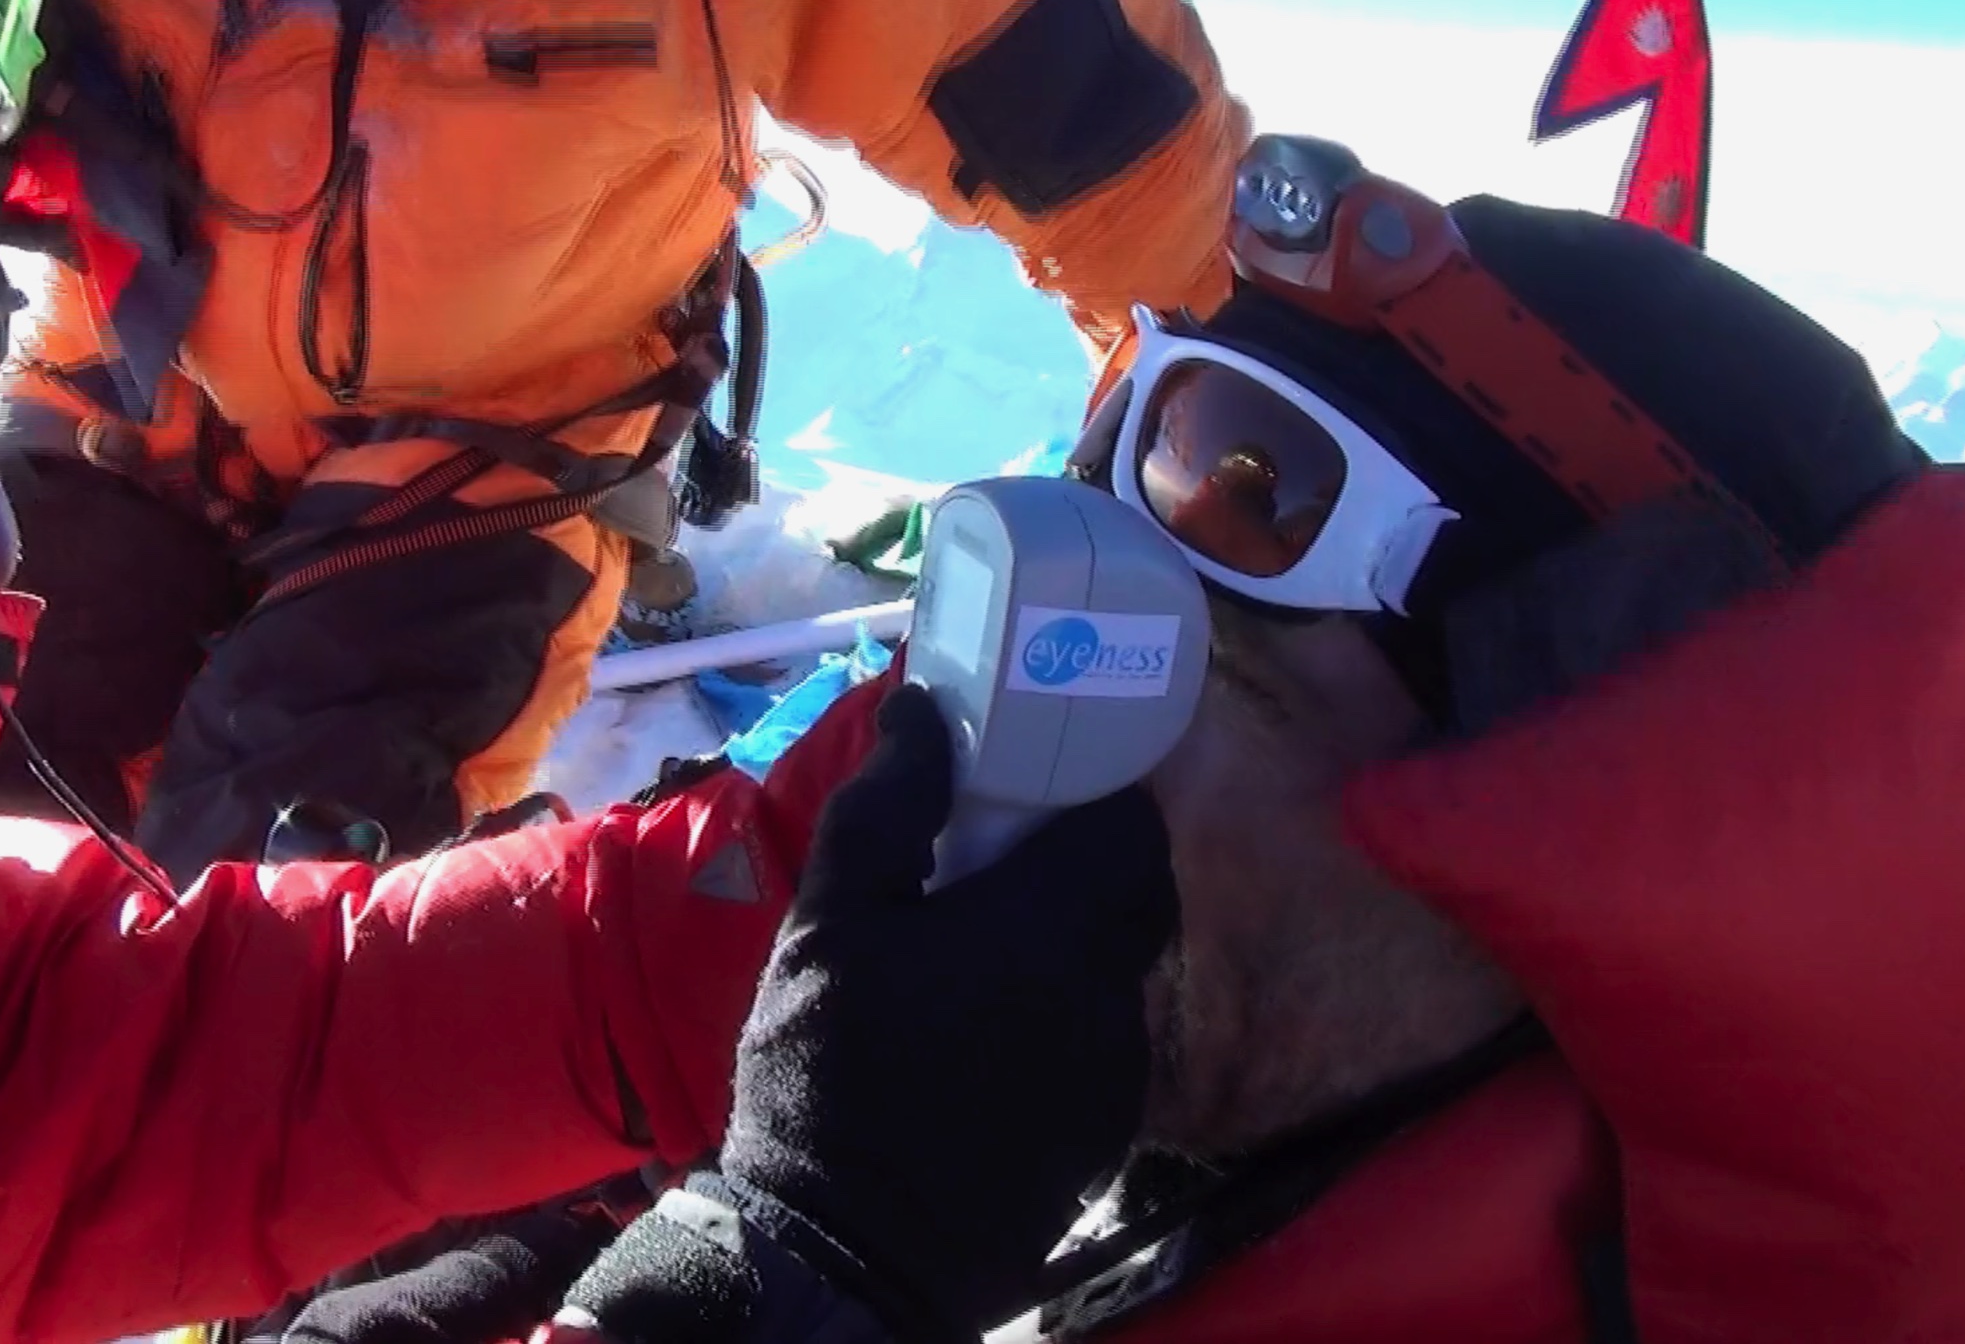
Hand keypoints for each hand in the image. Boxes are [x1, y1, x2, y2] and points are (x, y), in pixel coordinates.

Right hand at [712, 685, 1178, 1337]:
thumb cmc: (826, 1076)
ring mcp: (1113, 1076)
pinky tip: (988, 1035)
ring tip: (985, 949)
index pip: (1129, 824)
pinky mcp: (1101, 1138)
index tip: (1046, 778)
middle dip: (1091, 861)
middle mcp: (1109, 998)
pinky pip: (1102, 1044)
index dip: (1099, 790)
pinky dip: (1062, 1017)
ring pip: (1121, 971)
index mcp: (1052, 931)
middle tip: (1011, 855)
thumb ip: (886, 809)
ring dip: (1073, 944)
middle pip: (1138, 895)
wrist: (843, 1255)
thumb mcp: (830, 927)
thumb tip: (923, 708)